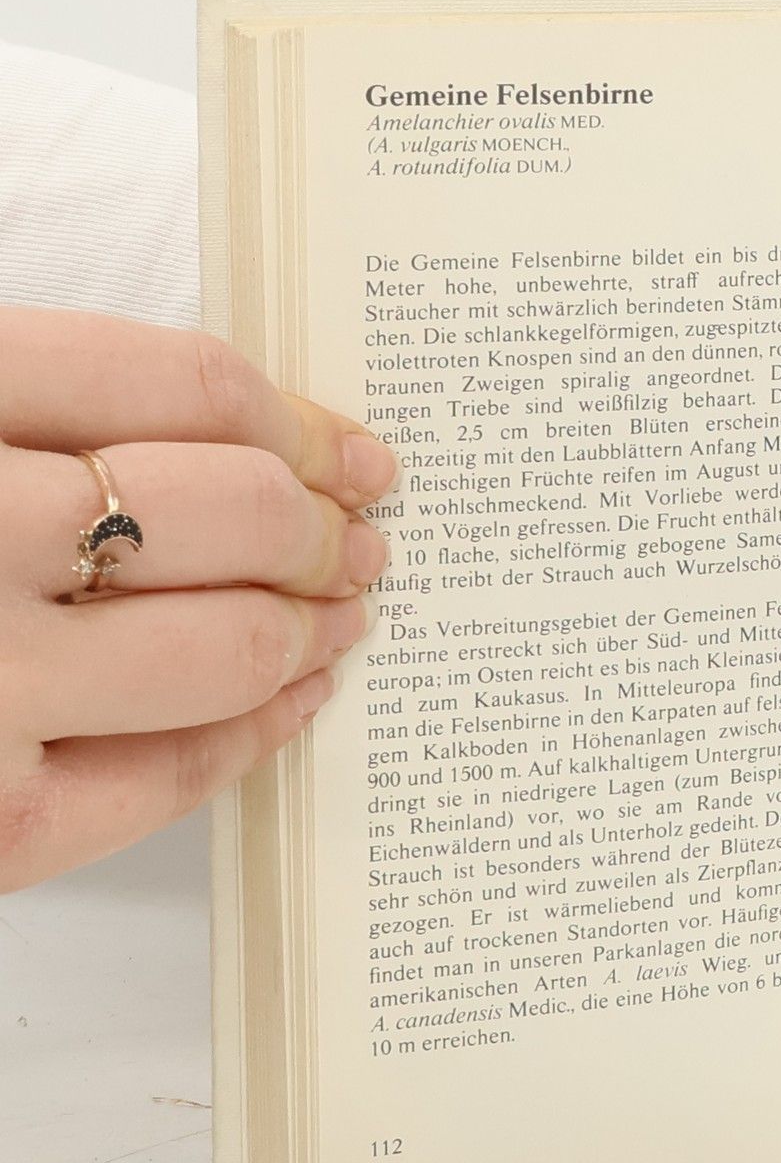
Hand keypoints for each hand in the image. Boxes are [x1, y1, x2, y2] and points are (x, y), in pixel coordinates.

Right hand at [0, 309, 393, 890]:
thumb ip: (19, 404)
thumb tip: (227, 436)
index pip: (179, 385)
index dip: (294, 417)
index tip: (346, 444)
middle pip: (227, 511)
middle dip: (323, 524)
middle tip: (364, 531)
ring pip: (226, 644)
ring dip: (316, 622)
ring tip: (346, 607)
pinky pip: (168, 776)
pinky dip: (256, 732)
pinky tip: (293, 699)